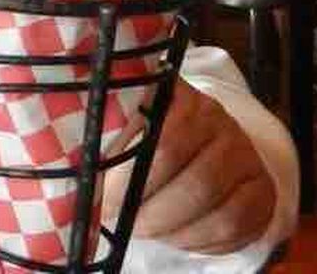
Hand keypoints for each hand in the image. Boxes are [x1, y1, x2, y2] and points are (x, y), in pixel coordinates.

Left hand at [101, 80, 274, 254]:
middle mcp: (218, 120)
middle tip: (116, 219)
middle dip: (144, 207)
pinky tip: (171, 236)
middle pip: (184, 175)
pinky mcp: (261, 191)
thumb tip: (75, 173)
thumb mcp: (127, 120)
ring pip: (209, 204)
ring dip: (167, 226)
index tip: (99, 195)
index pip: (157, 139)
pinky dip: (195, 239)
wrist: (205, 141)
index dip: (126, 175)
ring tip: (138, 229)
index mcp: (180, 97)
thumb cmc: (150, 131)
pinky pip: (232, 226)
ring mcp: (244, 155)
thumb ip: (107, 134)